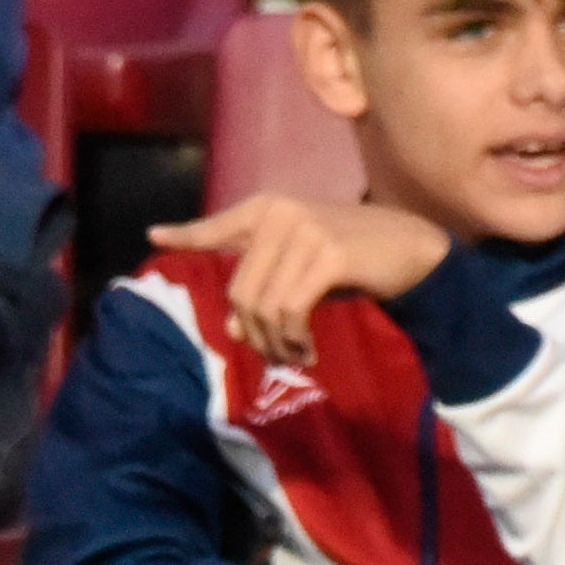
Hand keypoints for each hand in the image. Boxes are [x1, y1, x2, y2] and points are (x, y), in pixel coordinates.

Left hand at [155, 191, 452, 367]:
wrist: (410, 250)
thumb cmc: (352, 259)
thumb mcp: (301, 272)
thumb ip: (264, 290)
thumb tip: (229, 328)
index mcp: (267, 209)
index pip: (217, 226)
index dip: (186, 234)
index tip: (154, 235)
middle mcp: (279, 213)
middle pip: (239, 292)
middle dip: (254, 334)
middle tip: (278, 355)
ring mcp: (303, 231)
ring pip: (263, 307)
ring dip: (277, 344)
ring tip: (296, 355)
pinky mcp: (326, 254)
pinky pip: (291, 310)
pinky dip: (295, 339)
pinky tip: (308, 349)